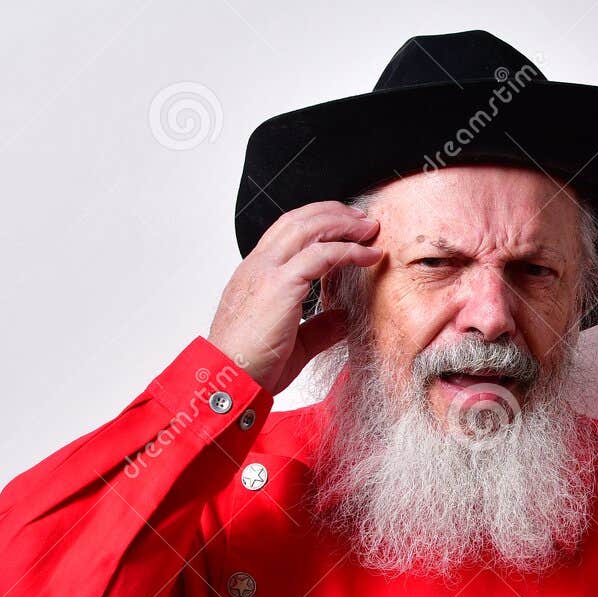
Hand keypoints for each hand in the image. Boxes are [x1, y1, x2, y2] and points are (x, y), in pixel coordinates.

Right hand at [207, 201, 381, 395]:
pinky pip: (322, 254)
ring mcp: (267, 271)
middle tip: (362, 221)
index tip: (345, 229)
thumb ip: (319, 327)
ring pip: (309, 227)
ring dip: (344, 224)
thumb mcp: (293, 343)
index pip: (286, 233)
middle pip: (298, 220)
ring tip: (369, 229)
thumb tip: (344, 317)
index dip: (318, 224)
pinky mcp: (281, 284)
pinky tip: (369, 256)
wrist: (228, 380)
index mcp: (255, 275)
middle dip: (334, 214)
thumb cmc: (250, 367)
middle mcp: (258, 266)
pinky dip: (349, 250)